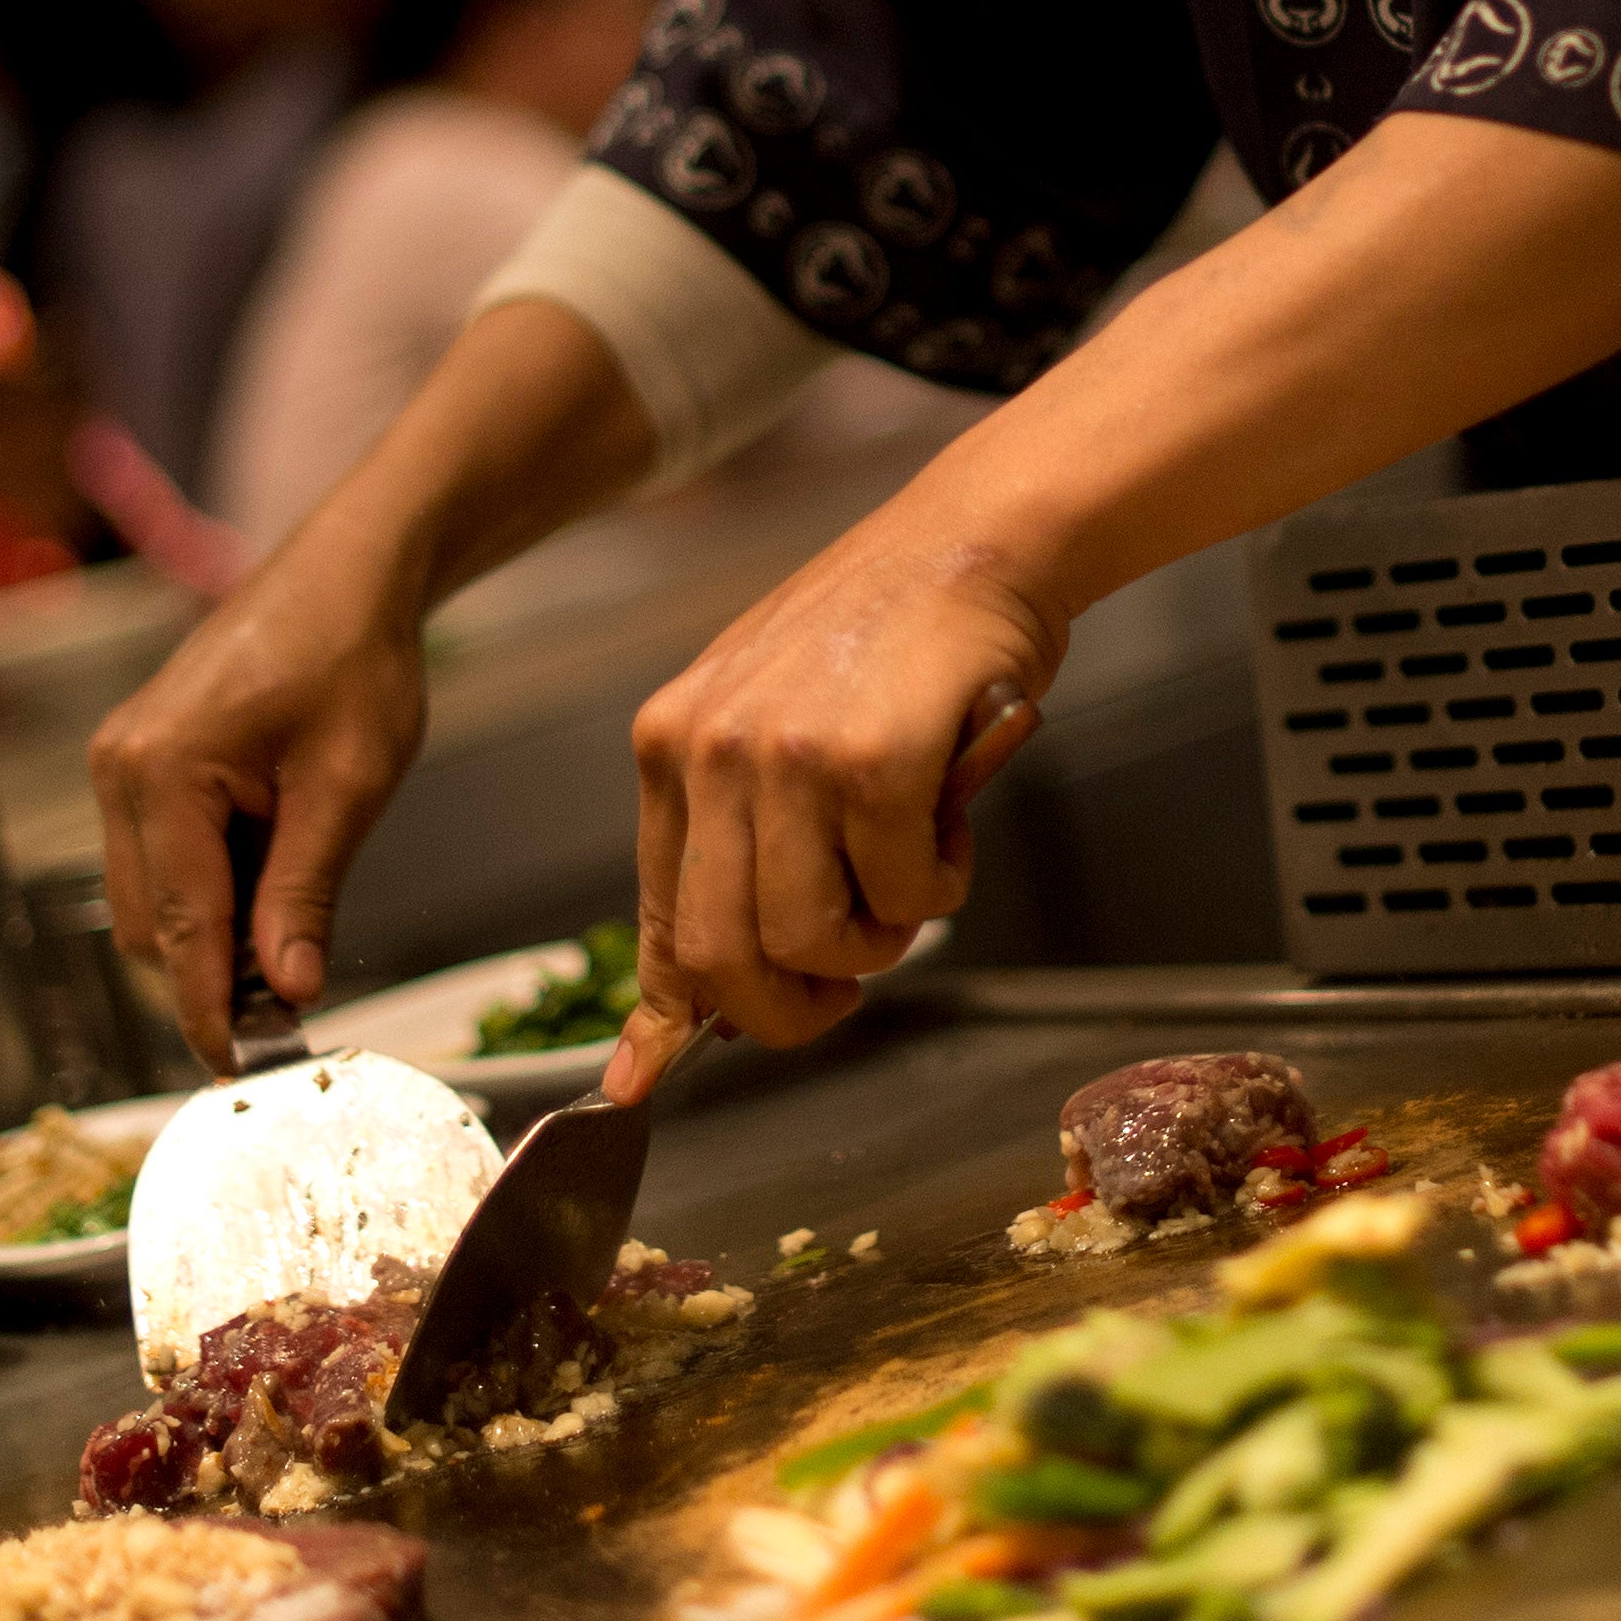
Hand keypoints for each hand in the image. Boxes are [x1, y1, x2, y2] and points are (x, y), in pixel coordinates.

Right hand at [87, 528, 432, 1072]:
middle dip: (211, 977)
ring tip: (295, 943)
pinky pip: (161, 859)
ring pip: (149, 900)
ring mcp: (123, 763)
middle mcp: (120, 769)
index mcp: (161, 771)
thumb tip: (291, 988)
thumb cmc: (356, 657)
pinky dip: (210, 893)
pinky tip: (273, 889)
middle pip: (149, 927)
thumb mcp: (349, 785)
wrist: (349, 574)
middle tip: (291, 1015)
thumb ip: (307, 890)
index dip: (211, 1009)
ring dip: (212, 936)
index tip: (241, 1070)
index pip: (180, 928)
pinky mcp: (142, 762)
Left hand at [606, 509, 1061, 1087]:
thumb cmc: (887, 640)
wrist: (975, 538)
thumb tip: (683, 1016)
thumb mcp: (772, 726)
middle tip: (850, 982)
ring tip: (911, 868)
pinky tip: (947, 819)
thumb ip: (735, 846)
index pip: (658, 920)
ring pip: (809, 940)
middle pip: (723, 958)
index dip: (665, 1018)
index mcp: (670, 745)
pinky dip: (940, 886)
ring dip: (880, 938)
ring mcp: (785, 755)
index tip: (644, 1082)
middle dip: (793, 1006)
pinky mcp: (870, 761)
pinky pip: (905, 896)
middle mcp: (708, 749)